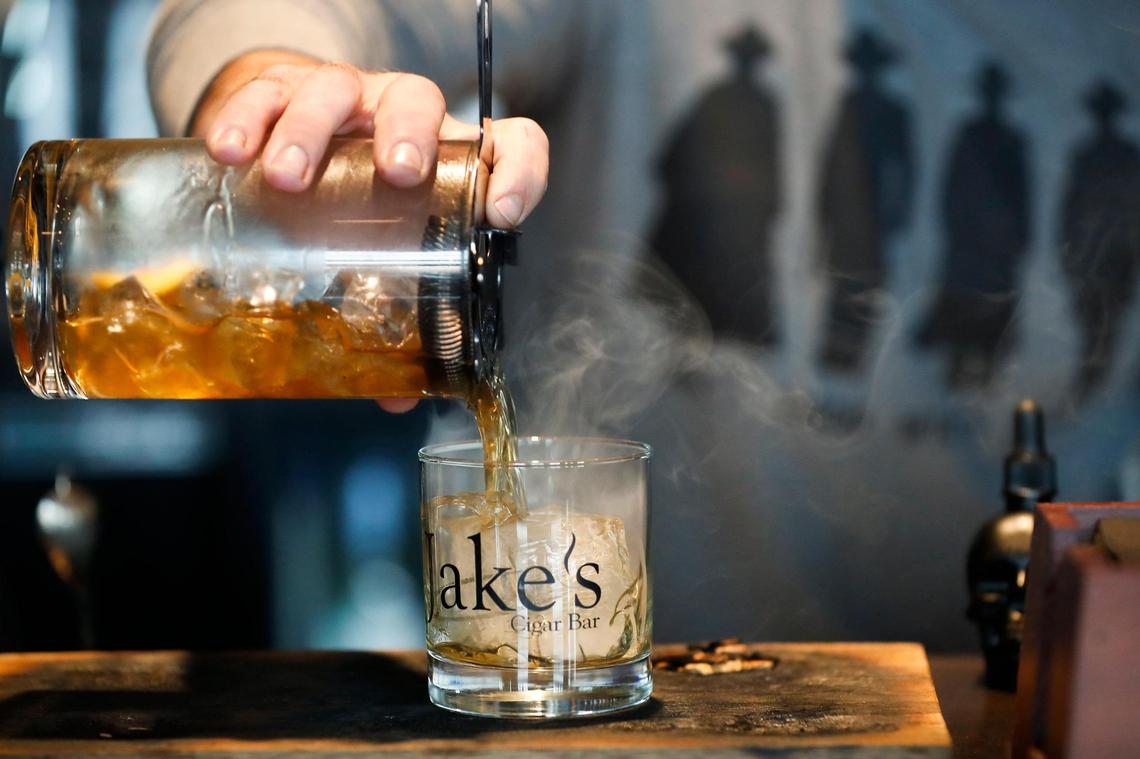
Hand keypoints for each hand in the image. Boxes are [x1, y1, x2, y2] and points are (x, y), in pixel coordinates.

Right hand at [192, 52, 547, 413]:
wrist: (287, 141)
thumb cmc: (354, 210)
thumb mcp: (383, 256)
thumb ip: (394, 318)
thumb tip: (396, 396)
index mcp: (446, 160)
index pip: (510, 142)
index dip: (520, 171)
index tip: (502, 214)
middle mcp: (400, 118)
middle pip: (417, 100)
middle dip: (409, 133)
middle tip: (395, 175)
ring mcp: (342, 98)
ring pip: (336, 88)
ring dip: (312, 130)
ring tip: (287, 179)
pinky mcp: (281, 88)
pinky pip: (266, 89)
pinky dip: (248, 116)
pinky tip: (229, 151)